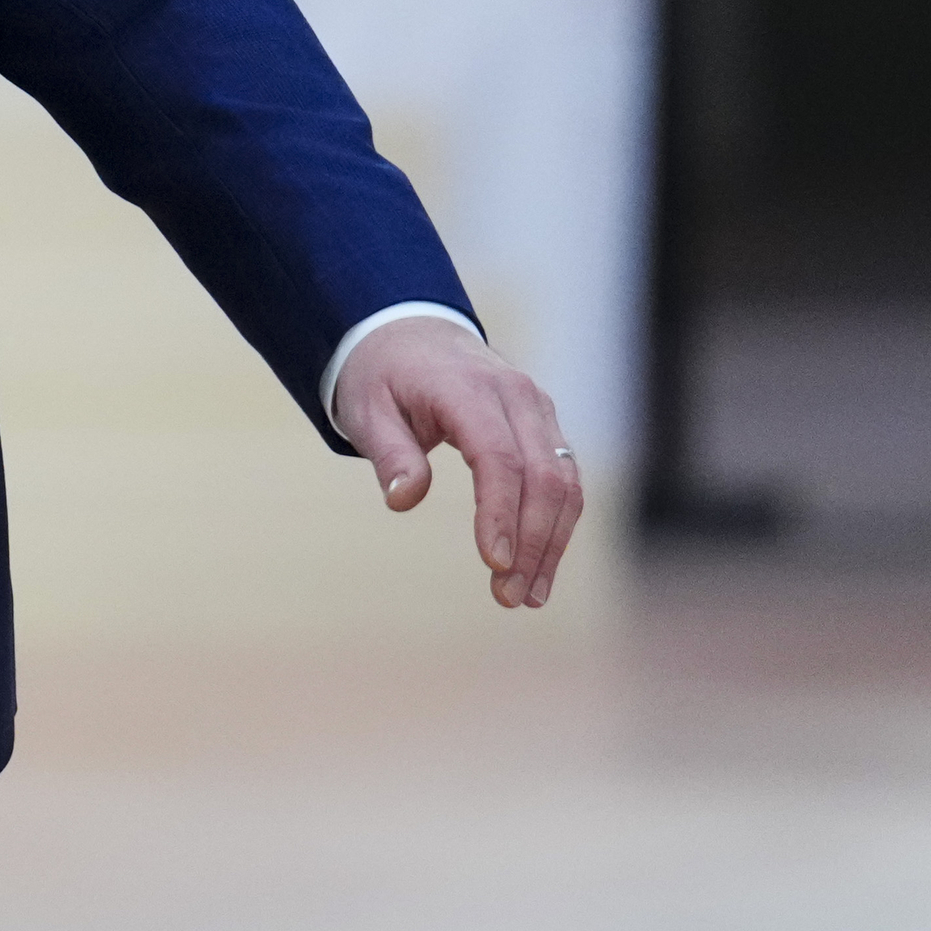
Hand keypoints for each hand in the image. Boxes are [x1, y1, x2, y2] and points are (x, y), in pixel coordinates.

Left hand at [331, 318, 583, 608]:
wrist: (411, 333)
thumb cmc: (382, 376)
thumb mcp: (366, 409)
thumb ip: (389, 453)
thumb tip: (403, 498)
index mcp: (467, 388)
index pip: (499, 457)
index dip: (502, 513)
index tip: (495, 564)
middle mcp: (516, 396)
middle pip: (544, 476)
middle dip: (533, 542)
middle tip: (507, 597)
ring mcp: (538, 410)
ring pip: (565, 483)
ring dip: (552, 544)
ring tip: (526, 597)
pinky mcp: (545, 427)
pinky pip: (564, 480)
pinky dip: (557, 527)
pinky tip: (539, 570)